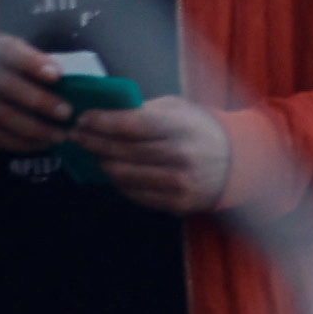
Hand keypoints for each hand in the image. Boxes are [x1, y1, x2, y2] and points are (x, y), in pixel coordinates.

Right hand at [0, 33, 69, 164]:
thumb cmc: (7, 70)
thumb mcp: (20, 57)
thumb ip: (40, 65)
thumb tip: (71, 81)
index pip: (9, 50)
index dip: (32, 62)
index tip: (57, 76)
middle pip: (4, 84)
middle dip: (38, 100)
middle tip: (66, 113)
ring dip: (32, 127)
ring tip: (58, 135)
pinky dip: (17, 141)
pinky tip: (40, 144)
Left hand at [74, 98, 233, 213]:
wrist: (236, 163)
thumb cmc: (199, 130)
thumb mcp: (179, 109)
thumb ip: (144, 110)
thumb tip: (104, 111)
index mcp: (180, 127)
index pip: (132, 125)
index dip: (102, 122)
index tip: (82, 119)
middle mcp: (179, 156)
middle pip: (122, 151)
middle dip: (93, 142)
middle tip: (76, 136)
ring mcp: (178, 183)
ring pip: (123, 175)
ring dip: (102, 163)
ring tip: (93, 153)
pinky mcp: (176, 203)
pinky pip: (134, 194)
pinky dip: (118, 182)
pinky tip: (113, 170)